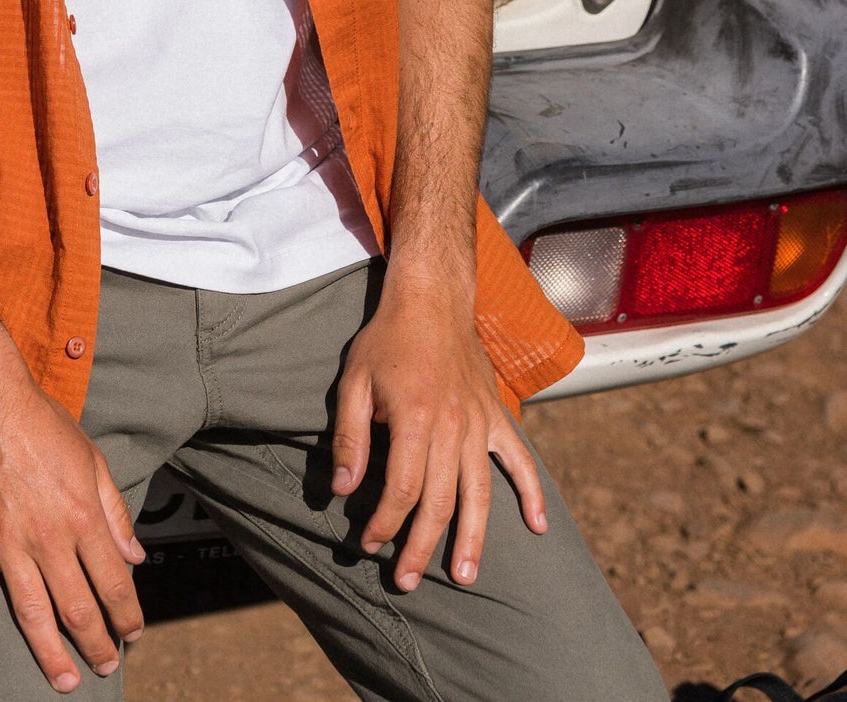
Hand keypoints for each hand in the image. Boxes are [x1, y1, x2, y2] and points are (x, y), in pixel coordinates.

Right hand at [0, 359, 145, 691]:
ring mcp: (6, 540)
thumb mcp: (91, 457)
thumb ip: (113, 509)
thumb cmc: (41, 422)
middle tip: (102, 667)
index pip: (114, 582)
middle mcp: (48, 535)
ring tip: (62, 681)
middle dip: (95, 644)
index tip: (133, 634)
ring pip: (31, 612)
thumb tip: (135, 555)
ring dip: (48, 653)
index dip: (127, 616)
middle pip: (77, 607)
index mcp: (83, 515)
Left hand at [329, 270, 546, 591]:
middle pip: (439, 503)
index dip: (383, 524)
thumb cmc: (388, 339)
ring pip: (479, 494)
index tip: (367, 544)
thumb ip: (350, 437)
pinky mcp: (498, 416)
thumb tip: (342, 490)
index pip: (401, 490)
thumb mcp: (354, 382)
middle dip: (421, 547)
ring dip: (473, 539)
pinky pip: (521, 460)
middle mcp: (453, 428)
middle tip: (406, 580)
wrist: (432, 298)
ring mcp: (480, 424)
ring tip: (465, 577)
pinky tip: (538, 527)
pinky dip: (532, 494)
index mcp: (415, 420)